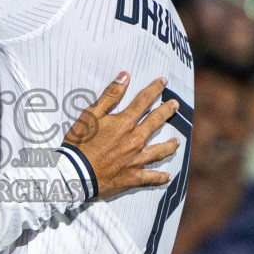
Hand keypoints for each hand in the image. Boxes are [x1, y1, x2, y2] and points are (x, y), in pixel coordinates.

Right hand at [64, 74, 179, 198]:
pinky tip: (168, 176)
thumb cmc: (80, 143)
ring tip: (177, 142)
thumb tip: (125, 76)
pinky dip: (160, 177)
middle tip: (175, 105)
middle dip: (167, 111)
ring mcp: (136, 159)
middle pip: (155, 122)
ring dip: (169, 145)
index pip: (143, 101)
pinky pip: (151, 178)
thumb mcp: (90, 114)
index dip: (154, 89)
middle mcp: (135, 140)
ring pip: (159, 151)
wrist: (76, 173)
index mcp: (124, 122)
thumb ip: (110, 96)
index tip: (163, 81)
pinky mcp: (133, 177)